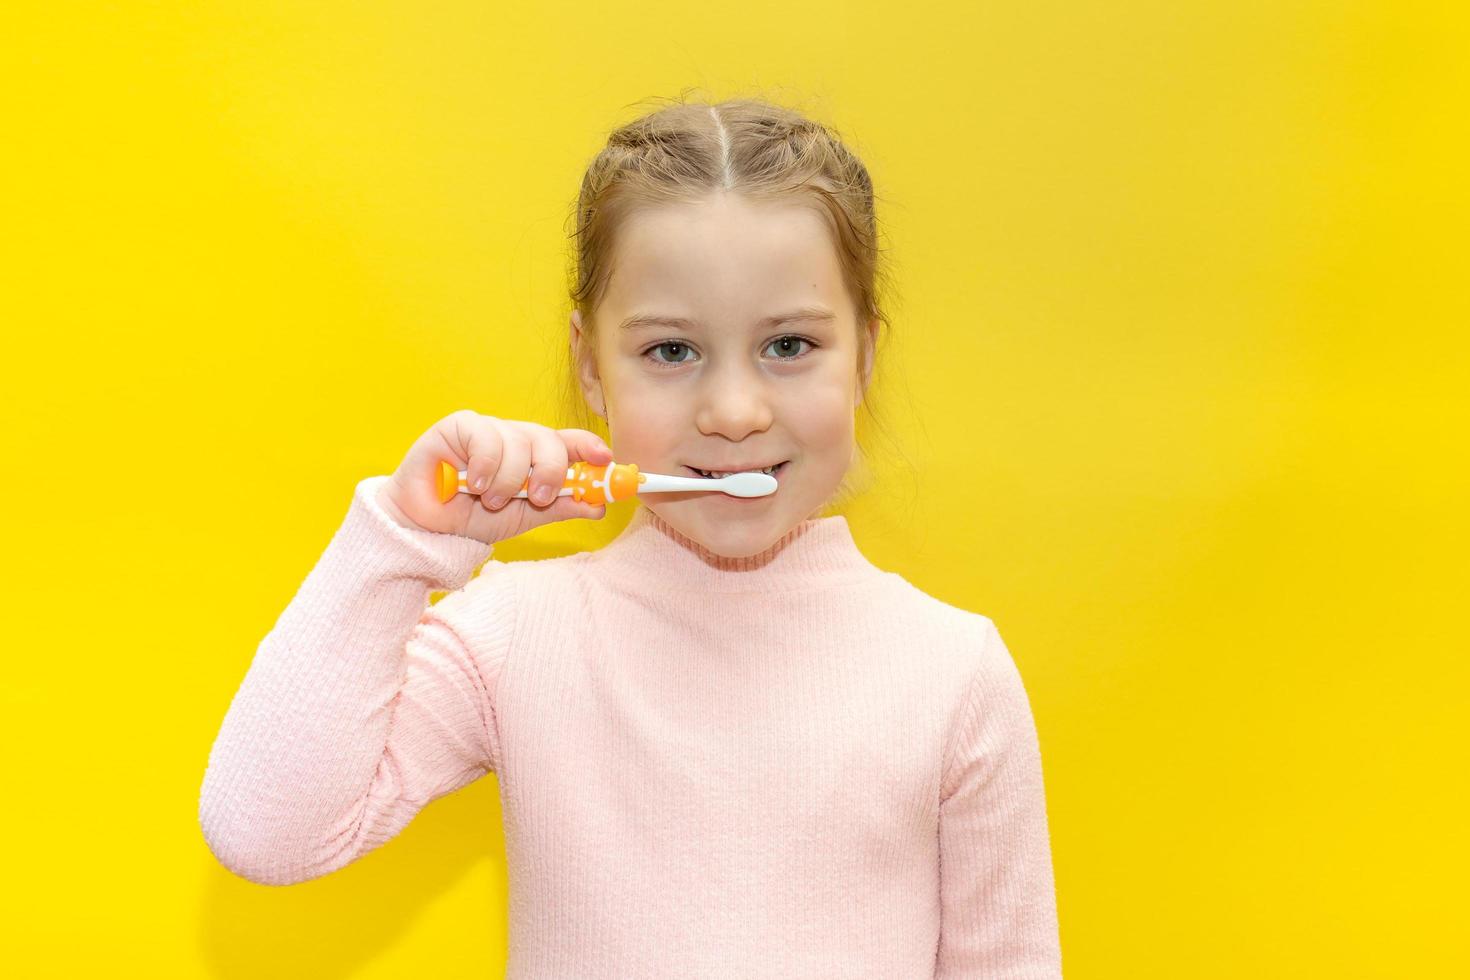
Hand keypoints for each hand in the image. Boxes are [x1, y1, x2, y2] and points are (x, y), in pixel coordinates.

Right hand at [376, 410, 613, 544]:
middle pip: (548, 438)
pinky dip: (486, 465)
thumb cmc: (471, 520)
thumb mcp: (524, 518)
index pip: (568, 442)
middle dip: (551, 470)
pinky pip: (486, 437)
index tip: (605, 459)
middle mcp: (514, 439)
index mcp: (533, 458)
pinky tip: (473, 483)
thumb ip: (560, 507)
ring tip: (490, 499)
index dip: (589, 447)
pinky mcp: (459, 426)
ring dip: (509, 479)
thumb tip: (600, 505)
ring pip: (518, 441)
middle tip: (539, 496)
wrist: (426, 529)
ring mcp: (487, 430)